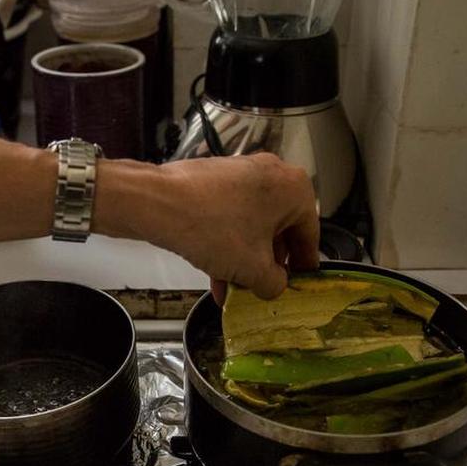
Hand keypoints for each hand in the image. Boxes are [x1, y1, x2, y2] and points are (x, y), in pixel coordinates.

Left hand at [155, 153, 319, 301]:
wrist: (157, 203)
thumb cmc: (212, 226)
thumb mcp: (253, 268)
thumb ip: (274, 283)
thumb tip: (274, 286)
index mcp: (294, 188)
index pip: (309, 234)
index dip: (304, 265)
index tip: (299, 282)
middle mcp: (271, 174)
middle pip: (278, 229)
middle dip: (268, 265)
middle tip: (263, 289)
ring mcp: (240, 175)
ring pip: (251, 226)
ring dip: (244, 260)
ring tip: (234, 290)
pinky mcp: (214, 181)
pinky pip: (229, 218)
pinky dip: (227, 245)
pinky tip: (216, 276)